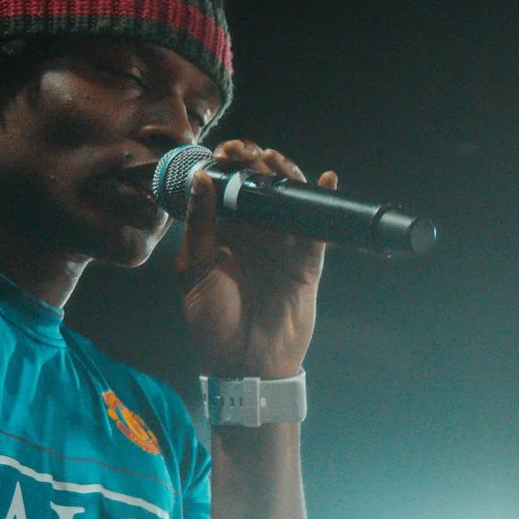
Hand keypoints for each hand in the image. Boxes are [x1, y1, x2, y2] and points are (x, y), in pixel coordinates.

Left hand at [176, 139, 331, 379]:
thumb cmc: (212, 323)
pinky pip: (318, 228)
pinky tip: (325, 180)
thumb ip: (199, 224)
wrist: (246, 365)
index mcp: (221, 234)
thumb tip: (201, 178)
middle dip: (255, 163)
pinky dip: (323, 202)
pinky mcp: (307, 262)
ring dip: (286, 176)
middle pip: (259, 188)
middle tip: (249, 153)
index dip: (226, 165)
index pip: (225, 189)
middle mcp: (252, 235)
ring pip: (288, 201)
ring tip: (277, 162)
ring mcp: (282, 246)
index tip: (224, 152)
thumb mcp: (194, 270)